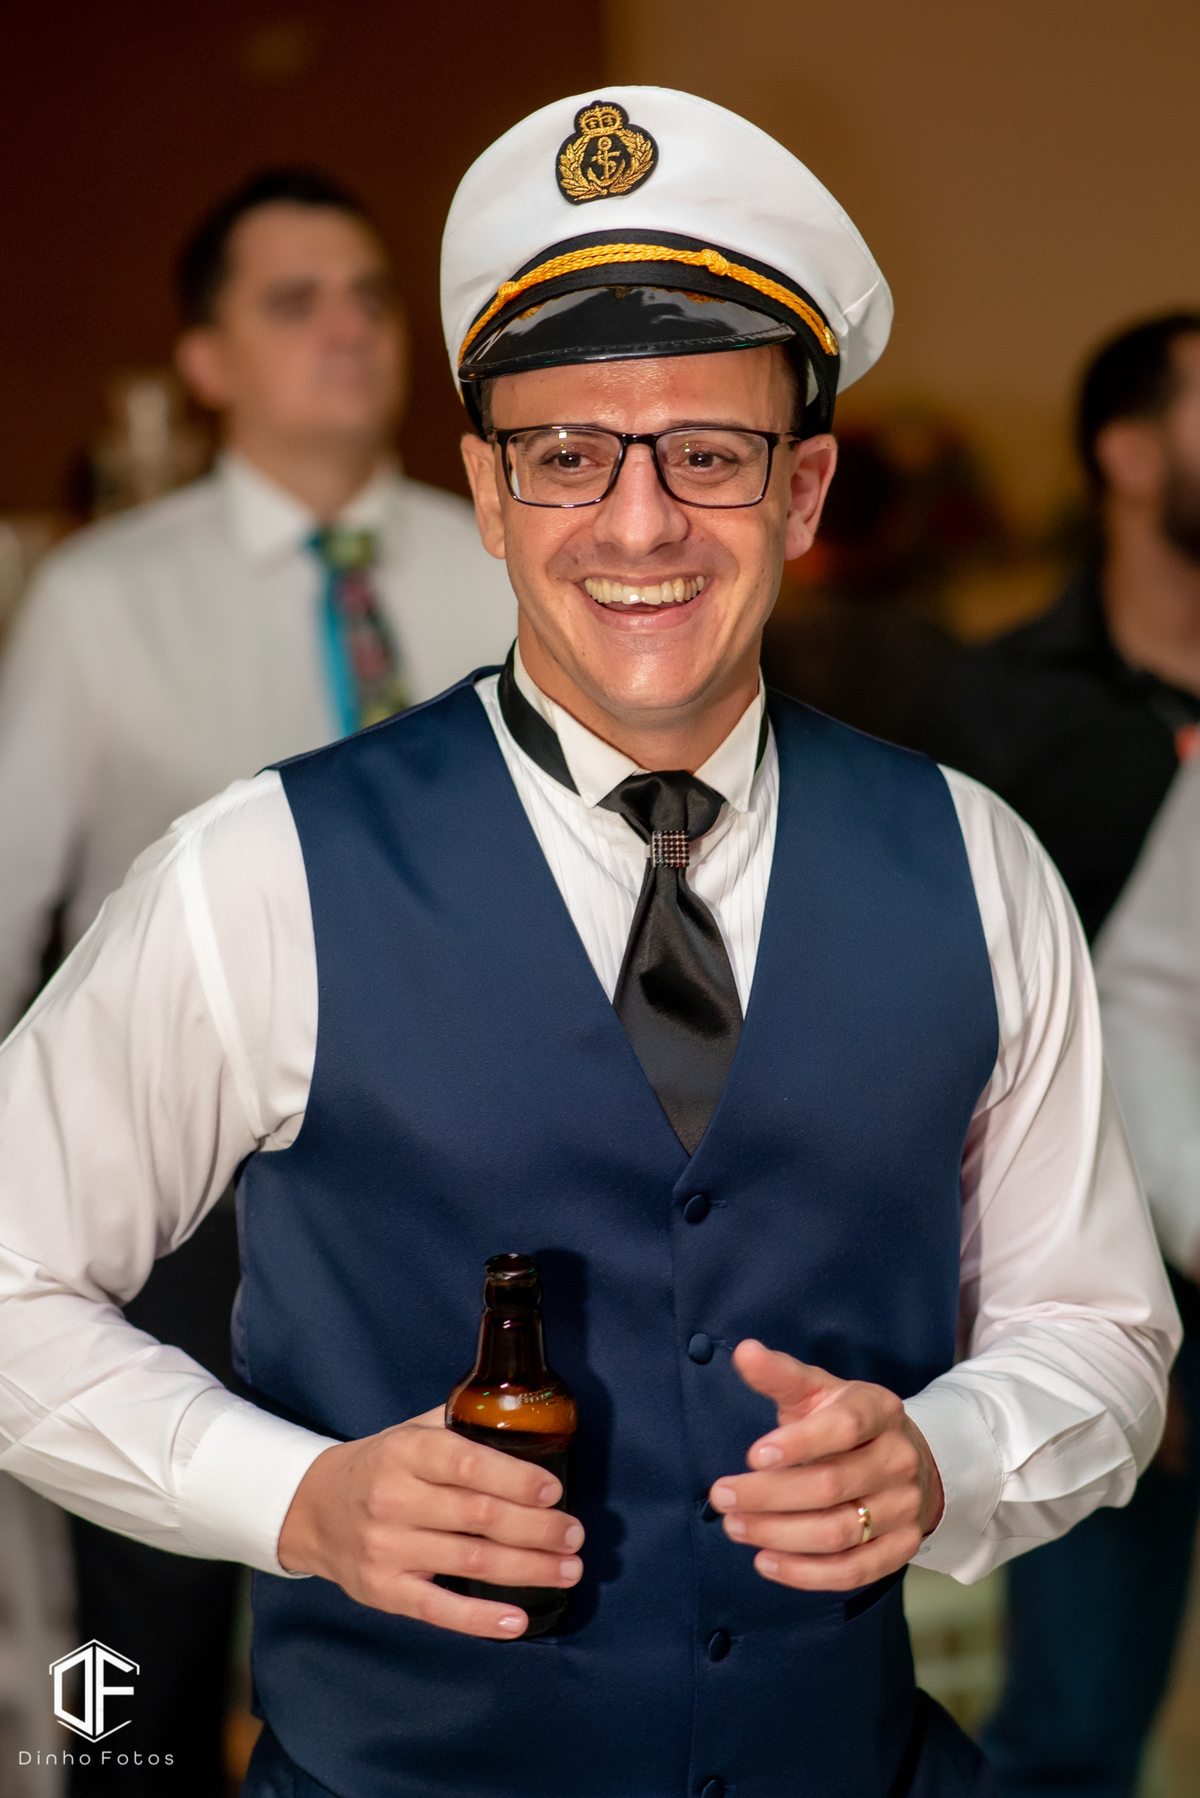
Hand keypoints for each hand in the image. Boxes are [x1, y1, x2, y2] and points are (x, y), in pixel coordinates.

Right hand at [277, 1406, 583, 1637]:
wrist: (313, 1509)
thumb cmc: (381, 1465)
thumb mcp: (412, 1432)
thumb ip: (461, 1425)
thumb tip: (529, 1420)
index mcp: (406, 1452)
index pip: (467, 1464)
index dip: (516, 1478)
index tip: (554, 1491)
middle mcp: (394, 1499)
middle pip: (479, 1516)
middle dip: (536, 1528)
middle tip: (574, 1535)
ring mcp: (387, 1548)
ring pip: (469, 1560)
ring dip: (526, 1568)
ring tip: (567, 1568)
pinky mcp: (384, 1591)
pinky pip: (439, 1610)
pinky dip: (481, 1619)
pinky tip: (518, 1621)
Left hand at [708, 1340, 943, 1590]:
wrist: (904, 1458)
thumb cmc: (845, 1421)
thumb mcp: (817, 1390)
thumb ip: (780, 1375)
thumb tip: (744, 1351)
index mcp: (880, 1410)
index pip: (843, 1428)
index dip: (799, 1444)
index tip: (752, 1455)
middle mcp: (899, 1458)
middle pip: (831, 1486)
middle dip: (769, 1495)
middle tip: (721, 1495)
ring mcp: (905, 1506)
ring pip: (838, 1532)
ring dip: (778, 1534)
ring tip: (734, 1526)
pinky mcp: (902, 1547)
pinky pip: (854, 1571)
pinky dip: (806, 1574)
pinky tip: (765, 1561)